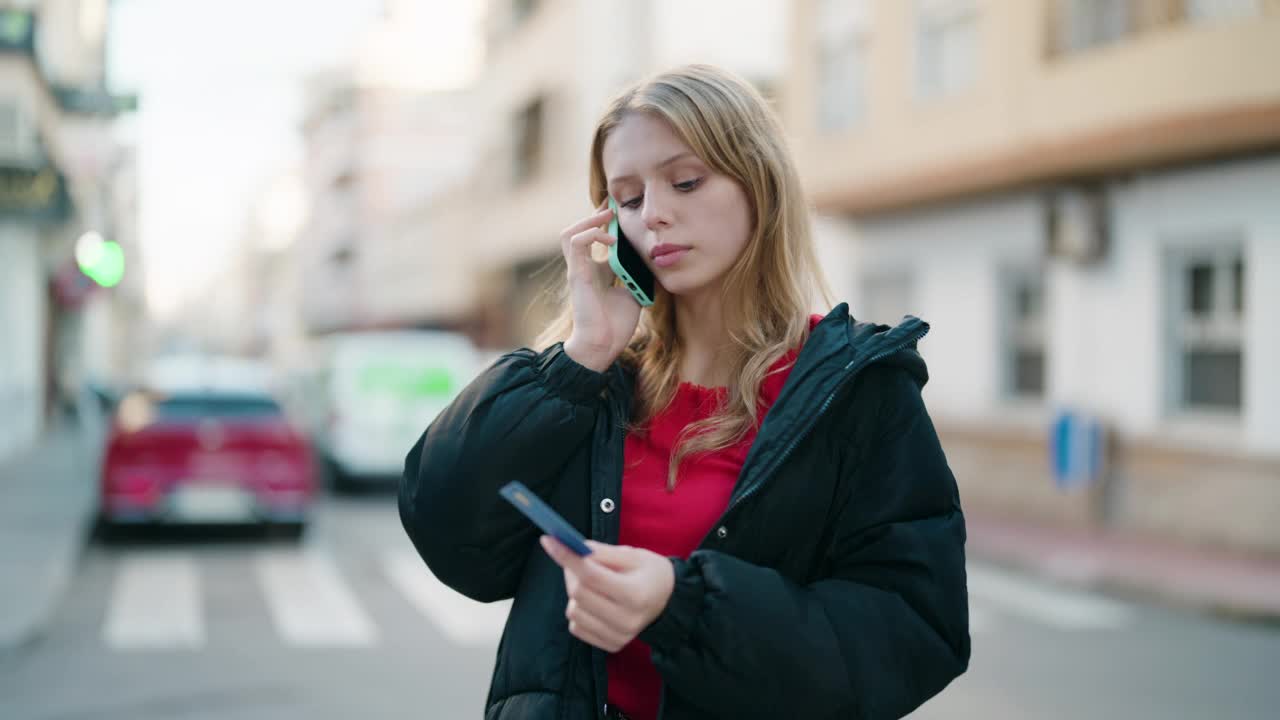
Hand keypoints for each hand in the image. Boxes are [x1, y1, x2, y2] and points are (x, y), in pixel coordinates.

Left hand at [540, 536, 674, 652]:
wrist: (668, 601)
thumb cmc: (650, 573)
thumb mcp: (633, 555)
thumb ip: (602, 552)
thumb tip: (571, 547)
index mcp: (636, 594)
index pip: (591, 576)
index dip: (567, 557)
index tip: (549, 541)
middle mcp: (627, 620)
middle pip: (578, 594)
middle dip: (571, 572)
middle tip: (576, 559)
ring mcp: (619, 637)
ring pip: (573, 612)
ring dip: (575, 593)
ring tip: (591, 583)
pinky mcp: (611, 646)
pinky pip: (576, 627)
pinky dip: (579, 610)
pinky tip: (595, 602)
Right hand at [559, 203, 643, 371]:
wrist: (603, 345)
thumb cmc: (616, 324)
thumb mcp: (633, 292)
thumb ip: (636, 274)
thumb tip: (651, 258)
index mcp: (596, 271)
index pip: (594, 238)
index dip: (605, 222)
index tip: (620, 210)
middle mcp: (584, 267)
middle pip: (578, 230)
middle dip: (594, 215)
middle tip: (613, 207)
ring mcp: (578, 270)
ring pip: (569, 233)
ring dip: (588, 221)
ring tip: (607, 217)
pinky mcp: (577, 274)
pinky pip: (576, 243)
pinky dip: (592, 234)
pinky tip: (610, 239)